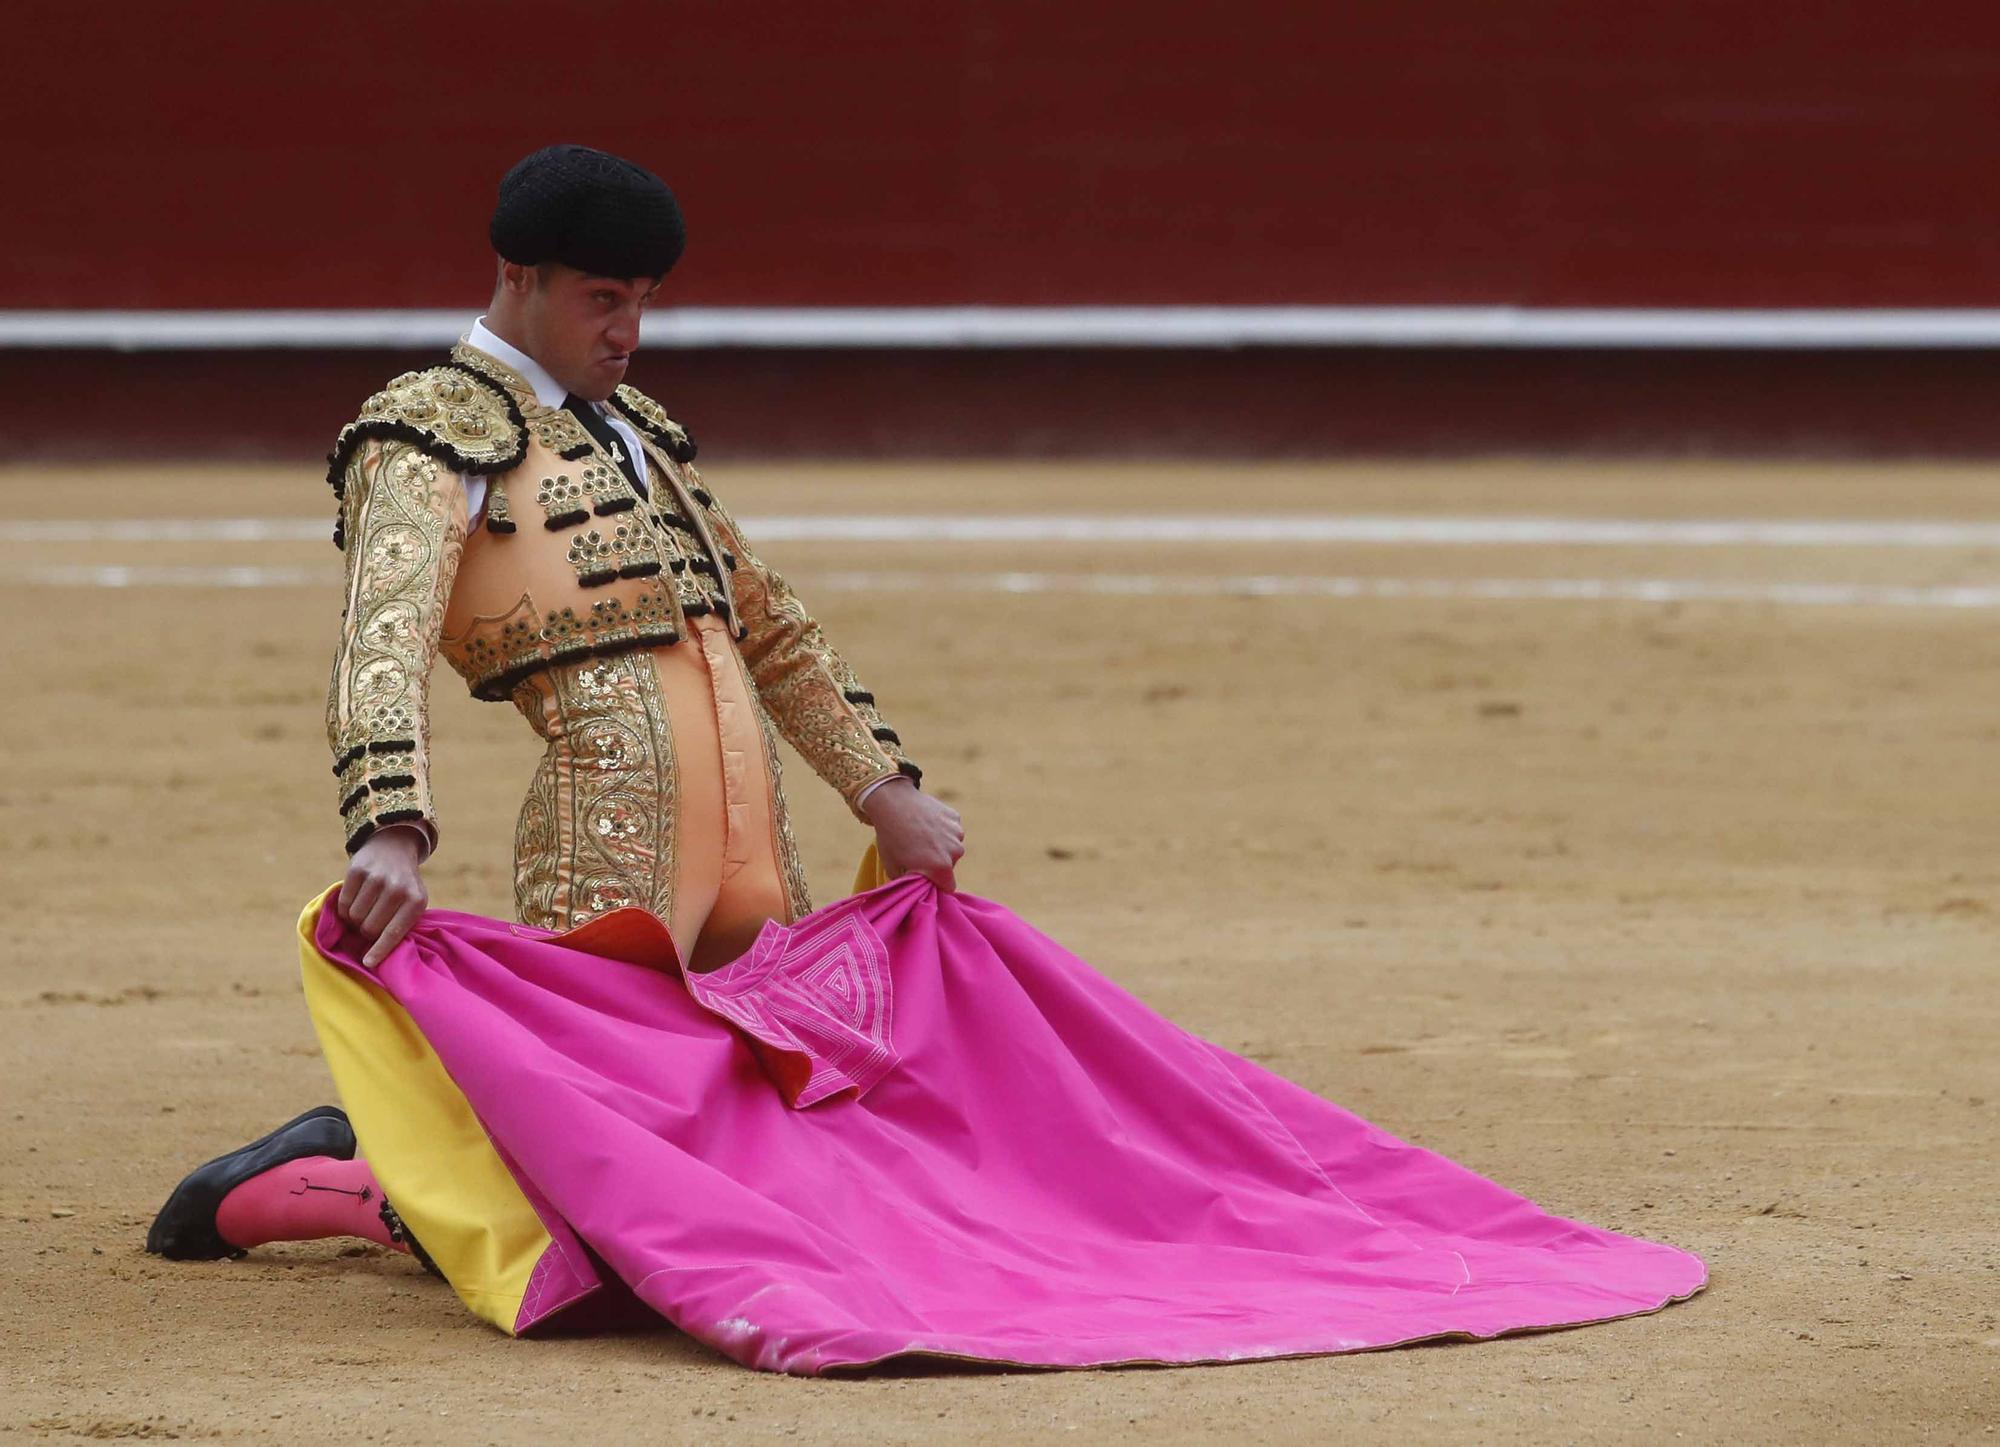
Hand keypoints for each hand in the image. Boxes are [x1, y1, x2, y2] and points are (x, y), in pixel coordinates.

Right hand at [337, 825, 428, 967]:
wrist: (393, 848)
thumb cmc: (404, 885)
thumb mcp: (413, 902)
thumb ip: (402, 924)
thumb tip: (378, 956)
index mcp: (416, 900)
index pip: (394, 933)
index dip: (380, 950)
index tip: (368, 963)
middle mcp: (397, 888)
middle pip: (370, 928)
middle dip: (366, 932)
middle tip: (369, 925)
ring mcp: (377, 877)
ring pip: (354, 916)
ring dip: (355, 920)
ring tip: (364, 912)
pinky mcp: (357, 870)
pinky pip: (343, 902)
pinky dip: (345, 908)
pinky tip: (354, 902)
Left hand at [863, 779, 963, 891]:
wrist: (892, 801)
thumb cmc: (890, 837)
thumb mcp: (893, 867)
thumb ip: (909, 883)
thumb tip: (915, 889)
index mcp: (940, 867)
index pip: (948, 887)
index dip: (936, 885)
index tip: (924, 877)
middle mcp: (955, 851)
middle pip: (950, 866)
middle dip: (938, 864)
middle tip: (918, 853)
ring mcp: (957, 832)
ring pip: (952, 847)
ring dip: (942, 845)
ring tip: (921, 836)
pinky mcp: (955, 817)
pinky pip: (952, 830)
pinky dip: (942, 829)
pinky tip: (926, 823)